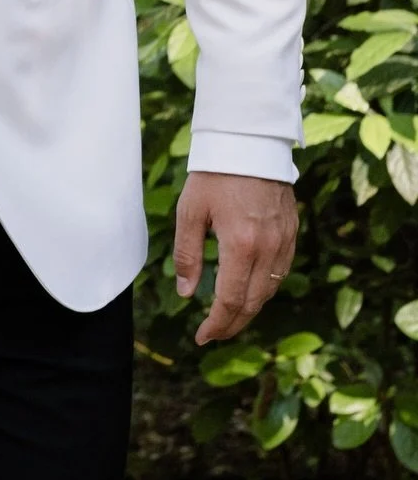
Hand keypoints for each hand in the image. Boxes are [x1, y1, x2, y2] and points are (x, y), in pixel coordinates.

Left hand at [173, 172, 297, 344]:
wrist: (249, 142)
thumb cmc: (214, 174)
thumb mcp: (190, 212)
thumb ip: (188, 255)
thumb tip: (187, 294)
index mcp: (240, 245)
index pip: (230, 301)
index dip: (216, 325)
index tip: (201, 337)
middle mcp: (267, 248)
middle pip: (253, 303)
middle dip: (232, 324)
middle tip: (213, 334)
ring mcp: (284, 241)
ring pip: (269, 290)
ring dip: (249, 309)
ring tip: (228, 317)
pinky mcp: (291, 232)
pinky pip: (280, 272)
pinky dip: (264, 289)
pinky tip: (248, 290)